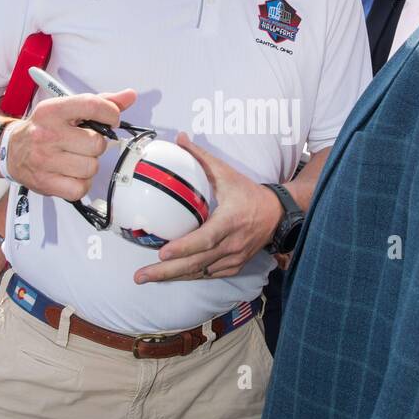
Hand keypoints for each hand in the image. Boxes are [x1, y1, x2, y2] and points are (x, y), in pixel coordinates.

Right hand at [7, 89, 136, 198]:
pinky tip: (70, 174)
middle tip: (83, 144)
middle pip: (96, 143)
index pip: (93, 105)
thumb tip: (129, 96)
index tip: (111, 120)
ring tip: (74, 159)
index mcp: (52, 111)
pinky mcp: (46, 183)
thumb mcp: (66, 109)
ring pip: (91, 167)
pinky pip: (81, 187)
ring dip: (89, 165)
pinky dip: (81, 183)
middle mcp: (47, 134)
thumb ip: (99, 102)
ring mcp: (45, 160)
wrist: (10, 151)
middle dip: (96, 145)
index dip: (111, 114)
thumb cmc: (43, 129)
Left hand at [134, 135, 281, 283]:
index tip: (162, 253)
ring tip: (146, 279)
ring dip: (172, 277)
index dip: (184, 248)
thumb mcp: (227, 173)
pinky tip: (169, 277)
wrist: (277, 214)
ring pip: (200, 272)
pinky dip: (188, 276)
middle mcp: (232, 244)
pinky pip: (208, 275)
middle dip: (166, 271)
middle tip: (140, 276)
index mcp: (230, 221)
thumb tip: (180, 139)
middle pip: (196, 263)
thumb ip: (202, 157)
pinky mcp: (234, 265)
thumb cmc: (249, 193)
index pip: (205, 239)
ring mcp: (233, 258)